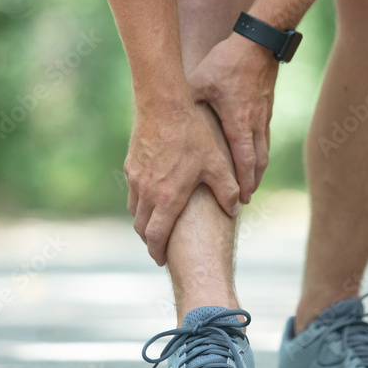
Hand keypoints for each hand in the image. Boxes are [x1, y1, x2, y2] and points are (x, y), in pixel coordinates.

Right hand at [125, 100, 241, 265]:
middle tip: (159, 248)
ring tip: (156, 227)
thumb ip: (228, 190)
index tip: (162, 260)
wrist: (163, 107)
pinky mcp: (131, 166)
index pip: (156, 236)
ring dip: (143, 223)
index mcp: (167, 198)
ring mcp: (136, 179)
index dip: (158, 252)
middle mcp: (147, 192)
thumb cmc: (192, 136)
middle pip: (141, 228)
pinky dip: (140, 204)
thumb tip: (236, 208)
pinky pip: (133, 193)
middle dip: (150, 241)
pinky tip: (152, 199)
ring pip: (135, 211)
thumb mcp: (217, 164)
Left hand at [188, 34, 278, 202]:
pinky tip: (256, 158)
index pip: (242, 159)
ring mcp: (262, 116)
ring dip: (259, 170)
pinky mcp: (266, 109)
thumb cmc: (227, 62)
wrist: (257, 44)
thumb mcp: (200, 82)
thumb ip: (187, 102)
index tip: (242, 199)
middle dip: (253, 182)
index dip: (243, 181)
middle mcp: (253, 123)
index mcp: (237, 120)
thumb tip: (167, 117)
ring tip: (252, 184)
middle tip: (248, 199)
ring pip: (264, 150)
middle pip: (258, 161)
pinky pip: (265, 138)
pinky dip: (261, 153)